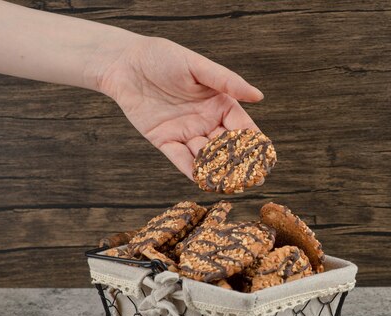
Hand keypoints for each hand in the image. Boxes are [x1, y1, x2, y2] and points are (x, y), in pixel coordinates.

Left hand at [94, 36, 262, 179]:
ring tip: (230, 183)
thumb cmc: (162, 57)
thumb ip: (227, 81)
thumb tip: (259, 96)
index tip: (266, 155)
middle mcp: (205, 121)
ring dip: (217, 169)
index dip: (253, 141)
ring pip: (205, 156)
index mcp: (218, 103)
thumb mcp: (197, 66)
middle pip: (226, 146)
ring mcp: (186, 132)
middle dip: (239, 162)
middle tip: (252, 177)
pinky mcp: (165, 140)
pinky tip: (202, 181)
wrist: (124, 63)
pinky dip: (191, 170)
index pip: (241, 126)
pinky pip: (180, 159)